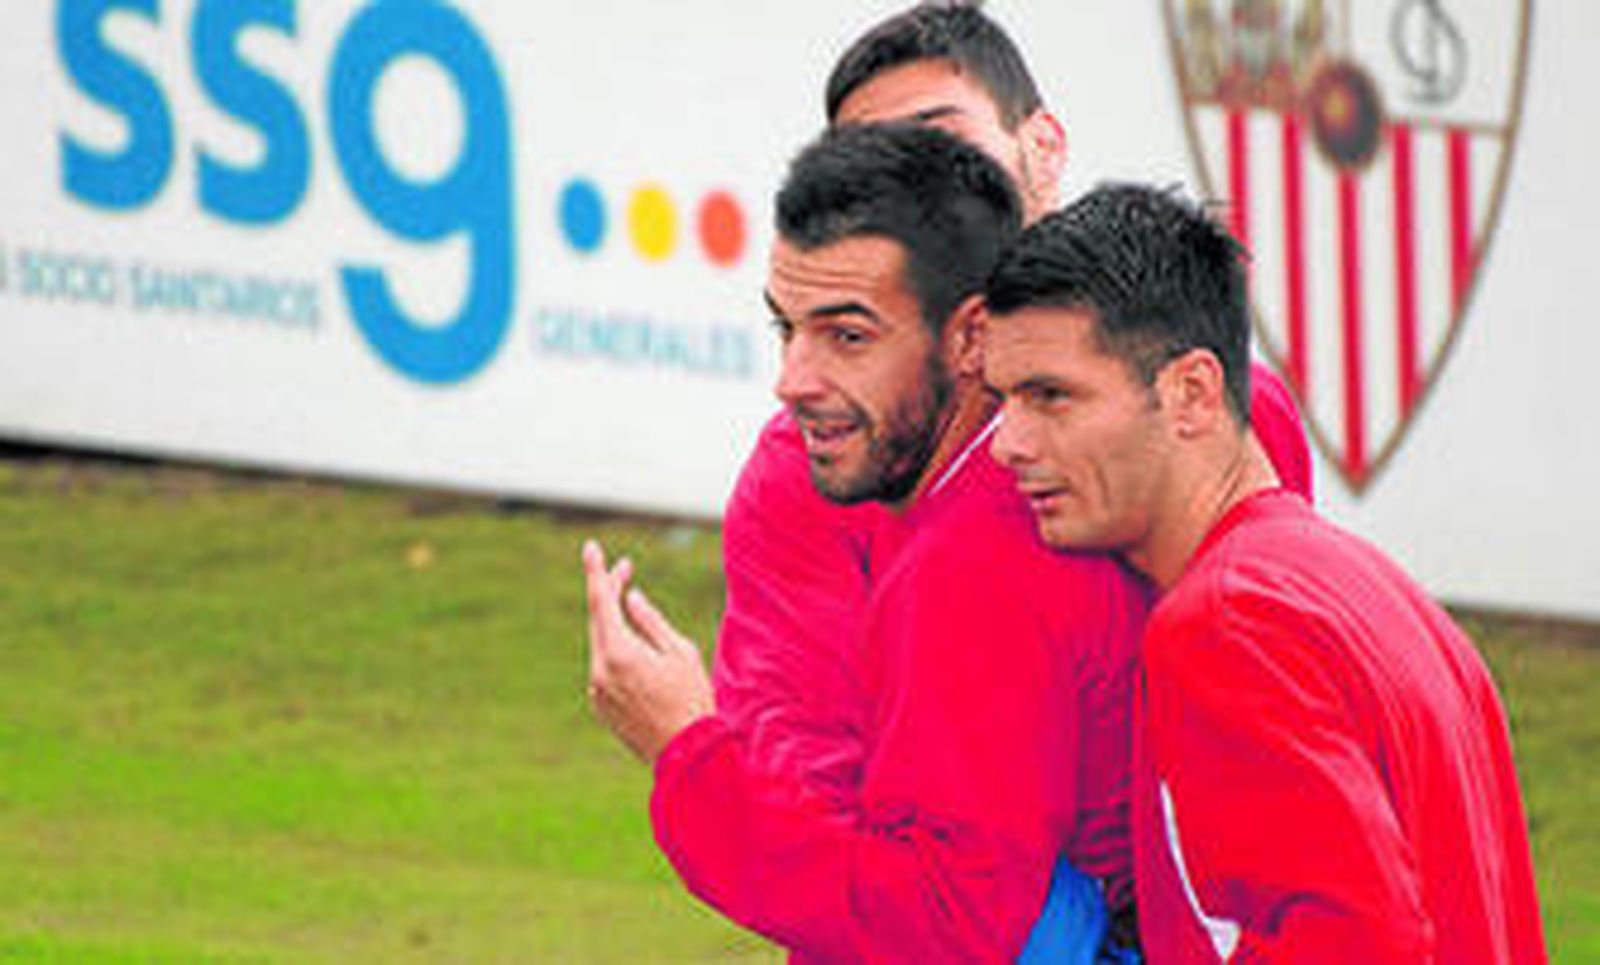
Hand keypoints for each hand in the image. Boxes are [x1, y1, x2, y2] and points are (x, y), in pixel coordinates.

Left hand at [582, 539, 714, 763]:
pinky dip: (615, 649)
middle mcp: (600, 671)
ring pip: (600, 644)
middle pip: (598, 620)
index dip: (596, 571)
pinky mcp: (601, 706)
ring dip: (614, 622)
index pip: (600, 601)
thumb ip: (651, 621)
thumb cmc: (692, 699)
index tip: (591, 547)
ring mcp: (597, 690)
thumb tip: (630, 597)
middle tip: (624, 569)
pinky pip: (604, 667)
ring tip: (630, 603)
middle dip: (608, 592)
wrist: (688, 754)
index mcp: (620, 653)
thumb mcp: (680, 652)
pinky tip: (635, 647)